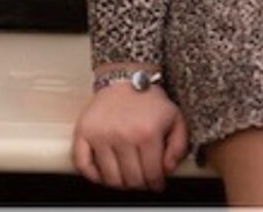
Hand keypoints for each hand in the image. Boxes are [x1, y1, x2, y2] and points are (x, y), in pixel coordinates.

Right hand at [72, 82, 188, 190]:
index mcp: (147, 132)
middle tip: (142, 180)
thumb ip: (179, 145)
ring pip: (110, 178)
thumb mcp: (175, 117)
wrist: (125, 77)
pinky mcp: (84, 132)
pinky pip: (83, 165)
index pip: (152, 174)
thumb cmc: (149, 99)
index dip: (156, 184)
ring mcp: (101, 135)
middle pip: (131, 180)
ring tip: (126, 176)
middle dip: (140, 184)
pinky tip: (104, 173)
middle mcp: (123, 135)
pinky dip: (93, 176)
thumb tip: (168, 169)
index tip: (156, 184)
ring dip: (120, 183)